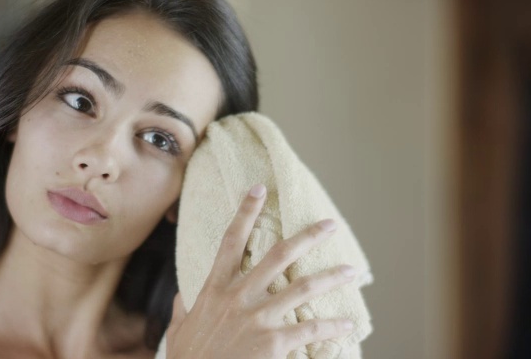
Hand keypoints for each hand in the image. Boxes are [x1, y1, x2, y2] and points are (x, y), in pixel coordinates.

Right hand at [166, 184, 356, 358]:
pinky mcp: (273, 342)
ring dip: (331, 277)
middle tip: (329, 225)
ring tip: (351, 270)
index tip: (258, 189)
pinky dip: (332, 327)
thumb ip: (182, 309)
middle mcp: (239, 296)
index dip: (245, 212)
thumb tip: (181, 297)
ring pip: (303, 288)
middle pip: (277, 255)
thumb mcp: (179, 329)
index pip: (231, 241)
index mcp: (215, 289)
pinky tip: (347, 324)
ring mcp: (257, 317)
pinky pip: (310, 329)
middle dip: (307, 237)